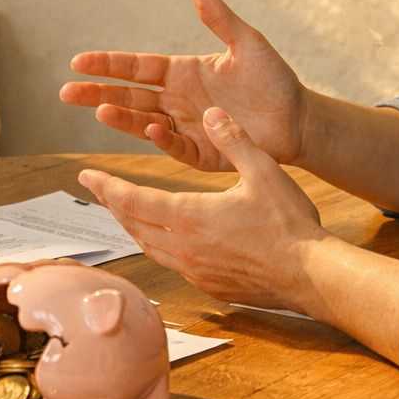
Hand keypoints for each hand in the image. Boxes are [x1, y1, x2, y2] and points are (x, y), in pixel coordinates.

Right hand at [61, 0, 310, 170]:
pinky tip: (151, 129)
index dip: (108, 64)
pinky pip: (177, 146)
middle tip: (65, 92)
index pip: (136, 67)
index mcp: (182, 72)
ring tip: (98, 110)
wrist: (298, 119)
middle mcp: (177, 100)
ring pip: (144, 122)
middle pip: (129, 96)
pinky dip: (162, 139)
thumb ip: (220, 19)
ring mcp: (187, 127)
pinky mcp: (202, 152)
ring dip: (121, 117)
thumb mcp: (246, 43)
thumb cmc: (273, 79)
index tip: (78, 61)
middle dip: (96, 92)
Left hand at [79, 106, 327, 311]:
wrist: (312, 276)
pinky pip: (171, 265)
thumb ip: (234, 139)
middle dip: (113, 205)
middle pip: (133, 225)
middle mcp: (184, 247)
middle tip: (100, 189)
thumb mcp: (264, 171)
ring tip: (124, 212)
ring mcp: (196, 270)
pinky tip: (165, 240)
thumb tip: (211, 112)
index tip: (86, 175)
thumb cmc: (290, 224)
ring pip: (150, 247)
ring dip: (132, 227)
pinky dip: (158, 247)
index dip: (106, 187)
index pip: (132, 200)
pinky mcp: (209, 286)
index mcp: (191, 216)